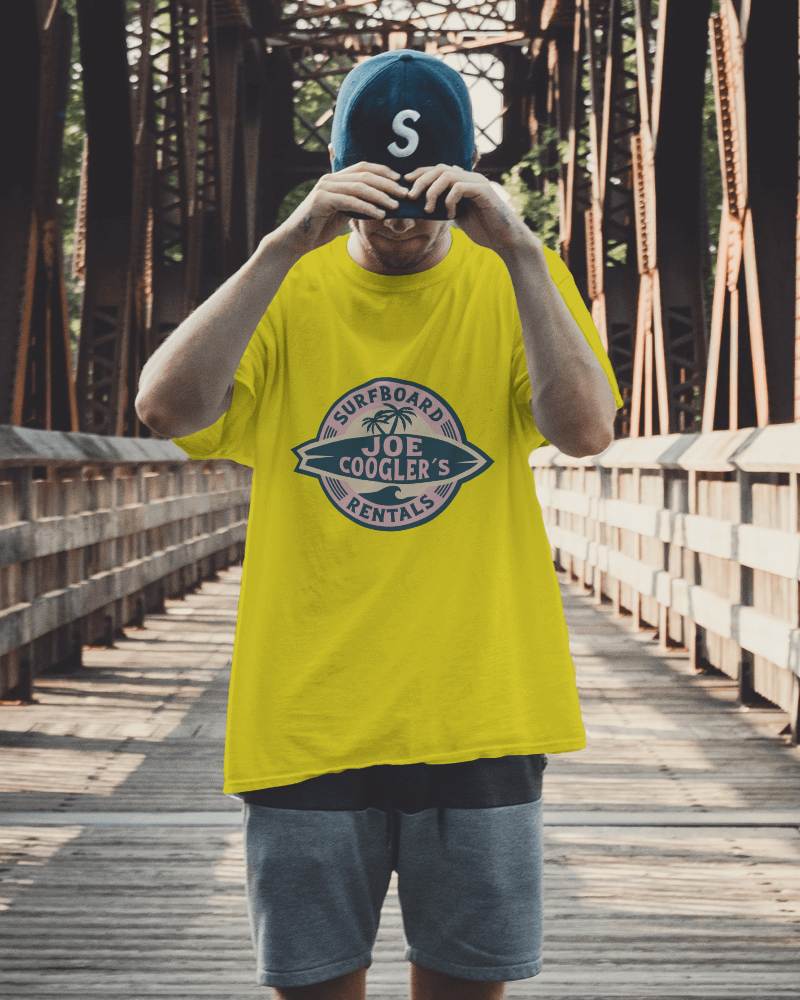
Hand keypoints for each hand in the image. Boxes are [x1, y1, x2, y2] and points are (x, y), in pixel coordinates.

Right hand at [273, 161, 408, 256]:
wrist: (296, 240)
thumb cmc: (320, 228)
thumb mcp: (342, 214)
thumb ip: (356, 205)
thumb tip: (379, 204)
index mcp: (335, 178)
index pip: (363, 167)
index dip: (384, 171)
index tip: (401, 180)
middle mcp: (330, 179)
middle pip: (364, 175)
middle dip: (387, 184)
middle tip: (404, 193)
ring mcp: (325, 188)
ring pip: (359, 187)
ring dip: (380, 196)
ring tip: (395, 205)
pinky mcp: (321, 200)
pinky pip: (350, 201)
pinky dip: (367, 207)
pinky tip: (380, 214)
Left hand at [402, 163, 536, 253]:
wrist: (504, 239)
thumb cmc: (483, 229)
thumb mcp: (457, 216)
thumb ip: (444, 206)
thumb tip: (422, 206)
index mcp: (463, 181)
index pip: (437, 169)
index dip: (420, 174)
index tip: (405, 184)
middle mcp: (470, 177)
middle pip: (439, 168)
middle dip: (421, 181)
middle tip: (411, 196)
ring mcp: (478, 182)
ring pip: (447, 175)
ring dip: (432, 191)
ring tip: (428, 208)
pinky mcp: (483, 191)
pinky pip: (459, 187)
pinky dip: (449, 200)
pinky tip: (450, 214)